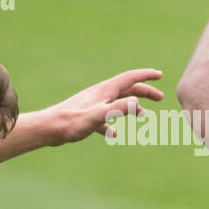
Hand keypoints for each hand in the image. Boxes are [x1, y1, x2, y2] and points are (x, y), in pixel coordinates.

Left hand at [48, 68, 164, 142]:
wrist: (48, 129)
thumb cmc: (70, 123)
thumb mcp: (96, 117)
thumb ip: (116, 109)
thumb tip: (136, 102)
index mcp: (104, 91)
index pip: (129, 78)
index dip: (145, 76)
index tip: (159, 75)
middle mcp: (99, 95)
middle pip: (126, 88)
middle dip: (144, 91)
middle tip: (160, 98)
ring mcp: (92, 105)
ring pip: (117, 102)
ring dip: (132, 106)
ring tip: (143, 116)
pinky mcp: (86, 117)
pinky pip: (104, 118)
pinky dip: (113, 123)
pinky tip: (113, 133)